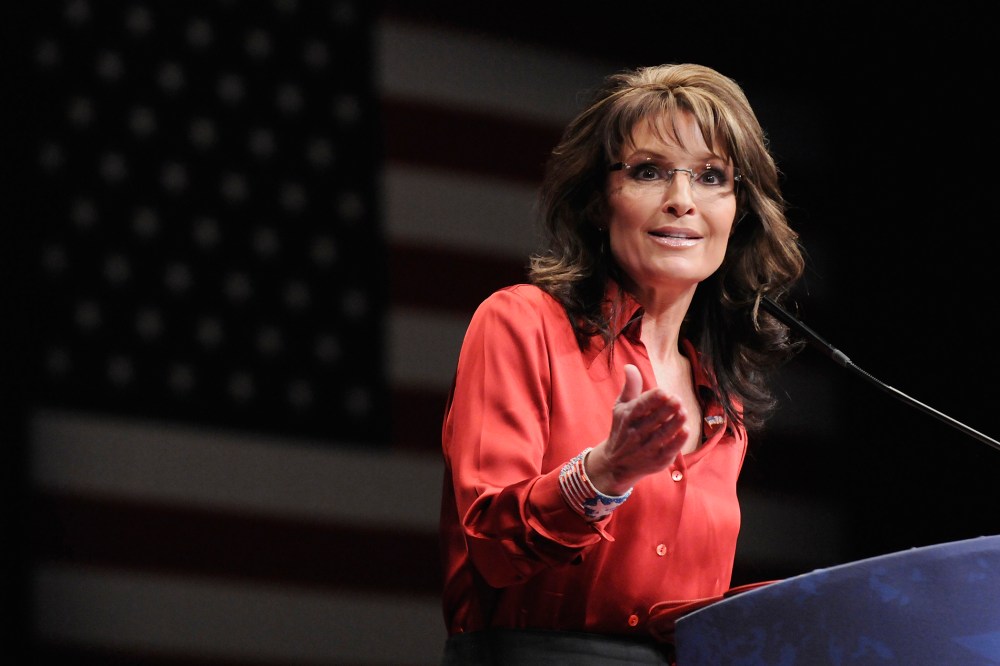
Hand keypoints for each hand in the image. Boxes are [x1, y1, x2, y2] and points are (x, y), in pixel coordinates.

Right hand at [585, 364, 688, 494]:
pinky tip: (686, 430)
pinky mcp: (658, 460)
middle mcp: (636, 433)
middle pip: (654, 419)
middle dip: (667, 409)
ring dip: (675, 423)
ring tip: (684, 412)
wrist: (617, 464)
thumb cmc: (622, 429)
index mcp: (628, 417)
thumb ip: (630, 387)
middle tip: (677, 399)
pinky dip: (678, 441)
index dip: (653, 399)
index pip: (641, 406)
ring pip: (663, 434)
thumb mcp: (621, 407)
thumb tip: (630, 366)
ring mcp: (647, 448)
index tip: (664, 392)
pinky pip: (670, 450)